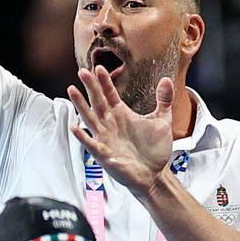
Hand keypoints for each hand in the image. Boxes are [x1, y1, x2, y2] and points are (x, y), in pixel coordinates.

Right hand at [68, 65, 174, 193]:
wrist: (155, 173)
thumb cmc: (154, 148)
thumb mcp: (162, 121)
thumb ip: (163, 100)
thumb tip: (167, 79)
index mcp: (122, 114)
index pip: (110, 94)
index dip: (105, 81)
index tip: (99, 67)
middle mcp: (110, 123)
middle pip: (98, 101)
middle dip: (90, 87)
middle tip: (82, 71)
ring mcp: (105, 138)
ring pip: (90, 118)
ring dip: (81, 105)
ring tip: (72, 90)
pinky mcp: (104, 153)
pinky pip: (91, 143)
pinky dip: (82, 136)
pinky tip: (75, 126)